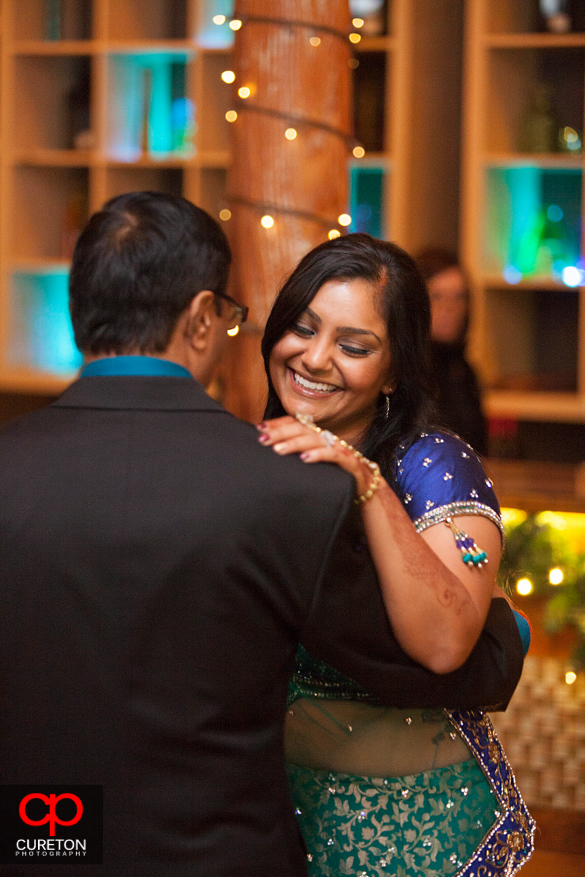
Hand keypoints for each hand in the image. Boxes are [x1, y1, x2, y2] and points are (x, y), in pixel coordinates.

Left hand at [257, 415, 374, 495]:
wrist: (366, 488)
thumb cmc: (335, 475)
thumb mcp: (313, 463)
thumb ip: (297, 455)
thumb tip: (271, 453)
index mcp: (317, 436)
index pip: (295, 423)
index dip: (278, 424)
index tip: (259, 428)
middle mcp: (327, 438)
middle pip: (301, 428)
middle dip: (280, 432)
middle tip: (262, 439)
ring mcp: (338, 448)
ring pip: (314, 439)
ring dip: (294, 443)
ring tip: (277, 449)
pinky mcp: (349, 461)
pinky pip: (333, 455)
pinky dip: (318, 455)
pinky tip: (304, 459)